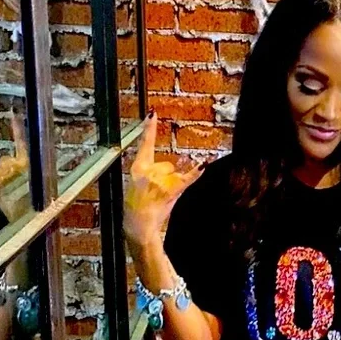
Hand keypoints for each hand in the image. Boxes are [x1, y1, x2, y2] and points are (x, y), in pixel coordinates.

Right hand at [124, 113, 204, 250]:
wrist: (137, 224)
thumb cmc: (136, 208)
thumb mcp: (135, 186)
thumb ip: (149, 174)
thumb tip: (168, 170)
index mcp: (137, 168)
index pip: (144, 145)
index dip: (149, 129)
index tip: (153, 114)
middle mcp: (148, 171)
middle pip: (167, 164)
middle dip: (165, 177)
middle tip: (156, 193)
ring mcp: (160, 180)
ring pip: (174, 174)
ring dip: (172, 185)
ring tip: (161, 199)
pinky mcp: (171, 190)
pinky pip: (187, 178)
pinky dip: (196, 172)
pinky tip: (205, 164)